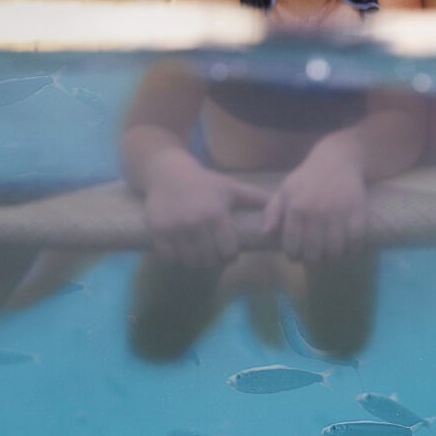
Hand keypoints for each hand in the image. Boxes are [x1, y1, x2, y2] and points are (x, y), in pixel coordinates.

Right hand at [144, 158, 269, 267]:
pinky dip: (174, 259)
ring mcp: (174, 229)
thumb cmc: (204, 183)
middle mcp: (195, 223)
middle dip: (213, 261)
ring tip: (198, 255)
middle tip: (213, 256)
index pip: (227, 251)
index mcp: (216, 214)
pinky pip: (167, 258)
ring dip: (195, 262)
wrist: (168, 173)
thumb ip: (254, 198)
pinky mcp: (157, 232)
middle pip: (208, 260)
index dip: (230, 255)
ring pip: (188, 261)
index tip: (228, 251)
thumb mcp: (231, 187)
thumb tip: (279, 205)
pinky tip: (180, 251)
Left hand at [262, 147, 369, 262]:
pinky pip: (356, 241)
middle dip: (312, 259)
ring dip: (332, 257)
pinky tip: (348, 248)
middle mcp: (316, 212)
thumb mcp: (285, 190)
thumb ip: (272, 211)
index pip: (292, 246)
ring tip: (330, 253)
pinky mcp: (357, 211)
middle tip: (314, 256)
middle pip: (314, 253)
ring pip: (335, 251)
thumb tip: (267, 233)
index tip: (297, 255)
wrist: (336, 159)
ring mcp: (338, 212)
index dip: (293, 256)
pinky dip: (353, 250)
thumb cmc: (307, 178)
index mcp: (296, 207)